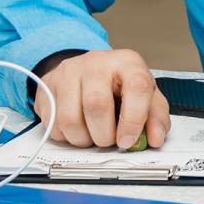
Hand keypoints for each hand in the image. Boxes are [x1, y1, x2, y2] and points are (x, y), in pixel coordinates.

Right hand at [36, 49, 170, 149]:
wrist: (88, 69)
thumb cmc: (120, 84)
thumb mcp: (146, 95)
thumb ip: (155, 116)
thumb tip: (155, 138)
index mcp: (128, 62)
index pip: (137, 87)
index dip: (134, 120)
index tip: (128, 140)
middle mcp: (97, 63)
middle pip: (97, 105)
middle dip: (104, 135)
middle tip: (109, 140)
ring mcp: (69, 72)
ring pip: (70, 119)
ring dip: (83, 139)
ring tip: (93, 135)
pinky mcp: (48, 86)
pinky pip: (53, 124)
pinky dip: (66, 137)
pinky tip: (78, 129)